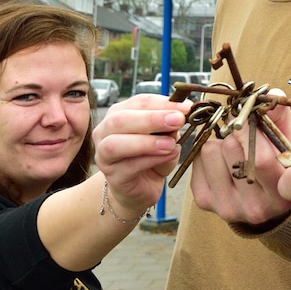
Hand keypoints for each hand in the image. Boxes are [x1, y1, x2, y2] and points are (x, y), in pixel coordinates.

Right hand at [92, 94, 189, 212]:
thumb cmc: (153, 155)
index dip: (162, 103)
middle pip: (121, 119)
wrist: (142, 187)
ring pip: (116, 144)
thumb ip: (170, 124)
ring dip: (146, 142)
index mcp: (119, 113)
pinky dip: (150, 160)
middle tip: (178, 120)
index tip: (186, 107)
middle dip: (152, 119)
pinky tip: (167, 156)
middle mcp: (105, 131)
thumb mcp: (166, 136)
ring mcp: (104, 155)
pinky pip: (128, 167)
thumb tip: (183, 112)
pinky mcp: (112, 177)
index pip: (138, 102)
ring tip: (171, 143)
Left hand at [188, 91, 290, 226]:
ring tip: (235, 147)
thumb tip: (273, 95)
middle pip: (244, 150)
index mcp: (287, 193)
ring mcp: (230, 207)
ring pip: (215, 149)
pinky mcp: (204, 201)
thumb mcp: (287, 138)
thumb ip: (282, 115)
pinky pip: (199, 156)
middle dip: (243, 129)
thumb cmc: (275, 159)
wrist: (252, 193)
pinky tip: (221, 157)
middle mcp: (260, 207)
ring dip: (223, 139)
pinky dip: (208, 147)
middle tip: (248, 128)